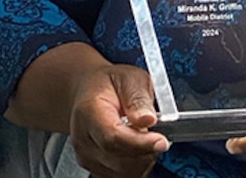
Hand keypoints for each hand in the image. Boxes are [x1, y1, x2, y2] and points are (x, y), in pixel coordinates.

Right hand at [67, 63, 169, 177]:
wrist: (89, 92)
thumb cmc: (109, 84)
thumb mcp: (129, 78)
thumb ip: (138, 97)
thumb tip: (147, 119)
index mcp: (89, 112)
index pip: (113, 138)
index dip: (140, 143)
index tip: (162, 141)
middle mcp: (84, 139)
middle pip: (120, 161)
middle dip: (147, 150)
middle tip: (157, 132)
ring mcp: (87, 157)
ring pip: (124, 173)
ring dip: (143, 159)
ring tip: (145, 137)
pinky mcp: (95, 169)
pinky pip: (124, 176)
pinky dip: (137, 166)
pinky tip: (138, 148)